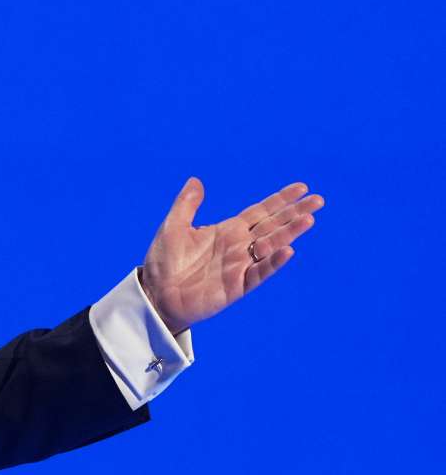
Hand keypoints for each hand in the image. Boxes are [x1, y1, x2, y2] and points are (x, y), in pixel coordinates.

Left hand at [140, 178, 323, 332]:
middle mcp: (238, 247)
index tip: (301, 188)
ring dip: (289, 233)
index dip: (280, 200)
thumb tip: (196, 180)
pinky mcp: (236, 286)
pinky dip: (272, 263)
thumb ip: (187, 205)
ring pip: (271, 247)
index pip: (260, 212)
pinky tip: (287, 251)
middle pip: (273, 226)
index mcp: (227, 231)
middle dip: (294, 213)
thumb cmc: (163, 262)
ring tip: (308, 219)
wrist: (155, 294)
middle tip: (318, 200)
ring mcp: (240, 266)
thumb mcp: (173, 227)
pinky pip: (258, 273)